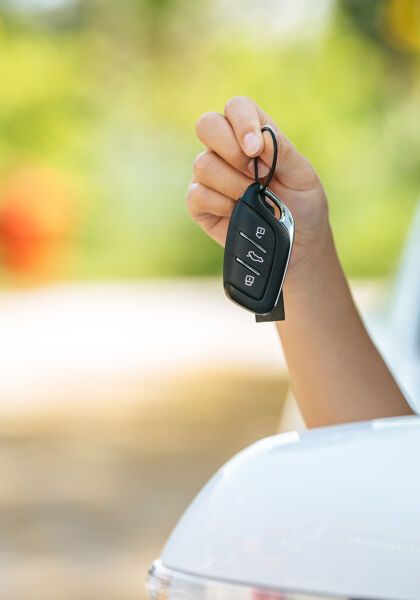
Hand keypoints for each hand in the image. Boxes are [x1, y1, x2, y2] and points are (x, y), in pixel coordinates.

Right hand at [187, 96, 330, 288]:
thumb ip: (282, 153)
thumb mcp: (303, 176)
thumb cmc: (303, 205)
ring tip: (253, 199)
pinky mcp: (200, 204)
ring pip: (203, 164)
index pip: (236, 107)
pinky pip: (196, 195)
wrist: (299, 245)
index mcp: (252, 135)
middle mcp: (225, 151)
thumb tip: (258, 140)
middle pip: (206, 125)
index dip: (242, 122)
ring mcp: (210, 177)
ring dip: (233, 184)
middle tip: (254, 173)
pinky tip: (237, 212)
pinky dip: (220, 204)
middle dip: (230, 149)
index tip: (256, 150)